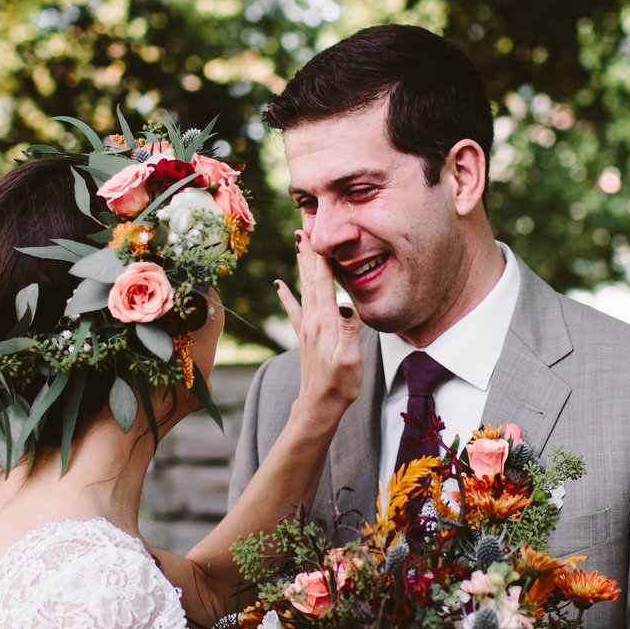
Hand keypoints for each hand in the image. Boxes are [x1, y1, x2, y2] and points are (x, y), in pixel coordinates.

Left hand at [275, 230, 363, 418]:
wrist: (319, 406)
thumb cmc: (339, 384)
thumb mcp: (350, 358)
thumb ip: (348, 328)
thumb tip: (344, 301)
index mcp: (325, 318)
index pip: (322, 278)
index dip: (320, 252)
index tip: (316, 227)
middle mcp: (312, 318)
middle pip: (310, 276)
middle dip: (308, 249)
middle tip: (304, 222)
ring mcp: (307, 326)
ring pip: (303, 287)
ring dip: (301, 264)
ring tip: (298, 243)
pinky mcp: (305, 336)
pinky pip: (295, 309)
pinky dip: (287, 294)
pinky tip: (279, 285)